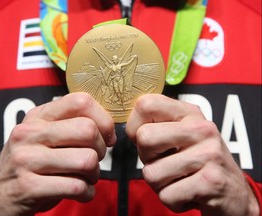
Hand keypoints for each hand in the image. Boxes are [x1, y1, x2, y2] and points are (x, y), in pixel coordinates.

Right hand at [0, 93, 115, 215]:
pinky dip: (87, 192)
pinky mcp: (29, 186)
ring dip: (95, 174)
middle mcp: (30, 133)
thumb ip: (71, 125)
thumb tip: (109, 129)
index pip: (80, 101)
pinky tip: (81, 191)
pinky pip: (76, 186)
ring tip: (86, 177)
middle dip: (101, 149)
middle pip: (88, 130)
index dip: (103, 119)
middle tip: (95, 159)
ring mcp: (27, 159)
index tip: (106, 135)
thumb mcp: (44, 135)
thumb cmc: (31, 162)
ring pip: (86, 160)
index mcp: (39, 116)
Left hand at [126, 94, 258, 215]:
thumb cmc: (196, 161)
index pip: (145, 104)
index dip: (134, 126)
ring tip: (178, 179)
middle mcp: (201, 128)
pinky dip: (172, 200)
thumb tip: (128, 128)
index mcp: (189, 113)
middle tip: (164, 162)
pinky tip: (188, 192)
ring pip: (151, 173)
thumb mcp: (180, 134)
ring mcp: (208, 154)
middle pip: (144, 138)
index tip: (145, 139)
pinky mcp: (211, 182)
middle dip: (147, 158)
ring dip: (159, 183)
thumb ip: (156, 125)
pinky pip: (166, 195)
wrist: (232, 192)